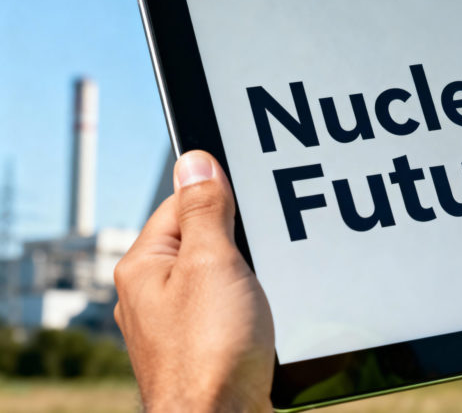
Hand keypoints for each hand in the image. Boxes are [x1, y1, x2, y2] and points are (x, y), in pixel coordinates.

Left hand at [114, 151, 274, 411]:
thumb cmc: (210, 350)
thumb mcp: (212, 261)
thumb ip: (205, 209)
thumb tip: (194, 160)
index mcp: (144, 266)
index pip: (182, 202)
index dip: (221, 194)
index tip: (256, 193)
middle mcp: (152, 294)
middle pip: (202, 238)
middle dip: (239, 237)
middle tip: (266, 244)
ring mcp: (176, 323)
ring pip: (219, 275)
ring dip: (248, 273)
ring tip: (268, 282)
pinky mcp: (202, 347)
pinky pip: (228, 307)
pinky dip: (250, 304)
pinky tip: (266, 313)